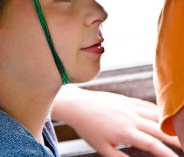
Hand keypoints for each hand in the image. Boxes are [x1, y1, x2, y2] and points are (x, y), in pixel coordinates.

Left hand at [52, 85, 180, 156]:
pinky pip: (147, 105)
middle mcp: (131, 118)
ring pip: (157, 115)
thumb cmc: (88, 128)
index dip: (167, 154)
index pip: (153, 145)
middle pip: (160, 129)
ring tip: (181, 131)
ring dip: (171, 123)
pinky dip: (159, 111)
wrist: (76, 105)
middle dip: (177, 139)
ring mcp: (130, 107)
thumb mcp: (102, 148)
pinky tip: (165, 116)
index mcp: (126, 132)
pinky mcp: (127, 100)